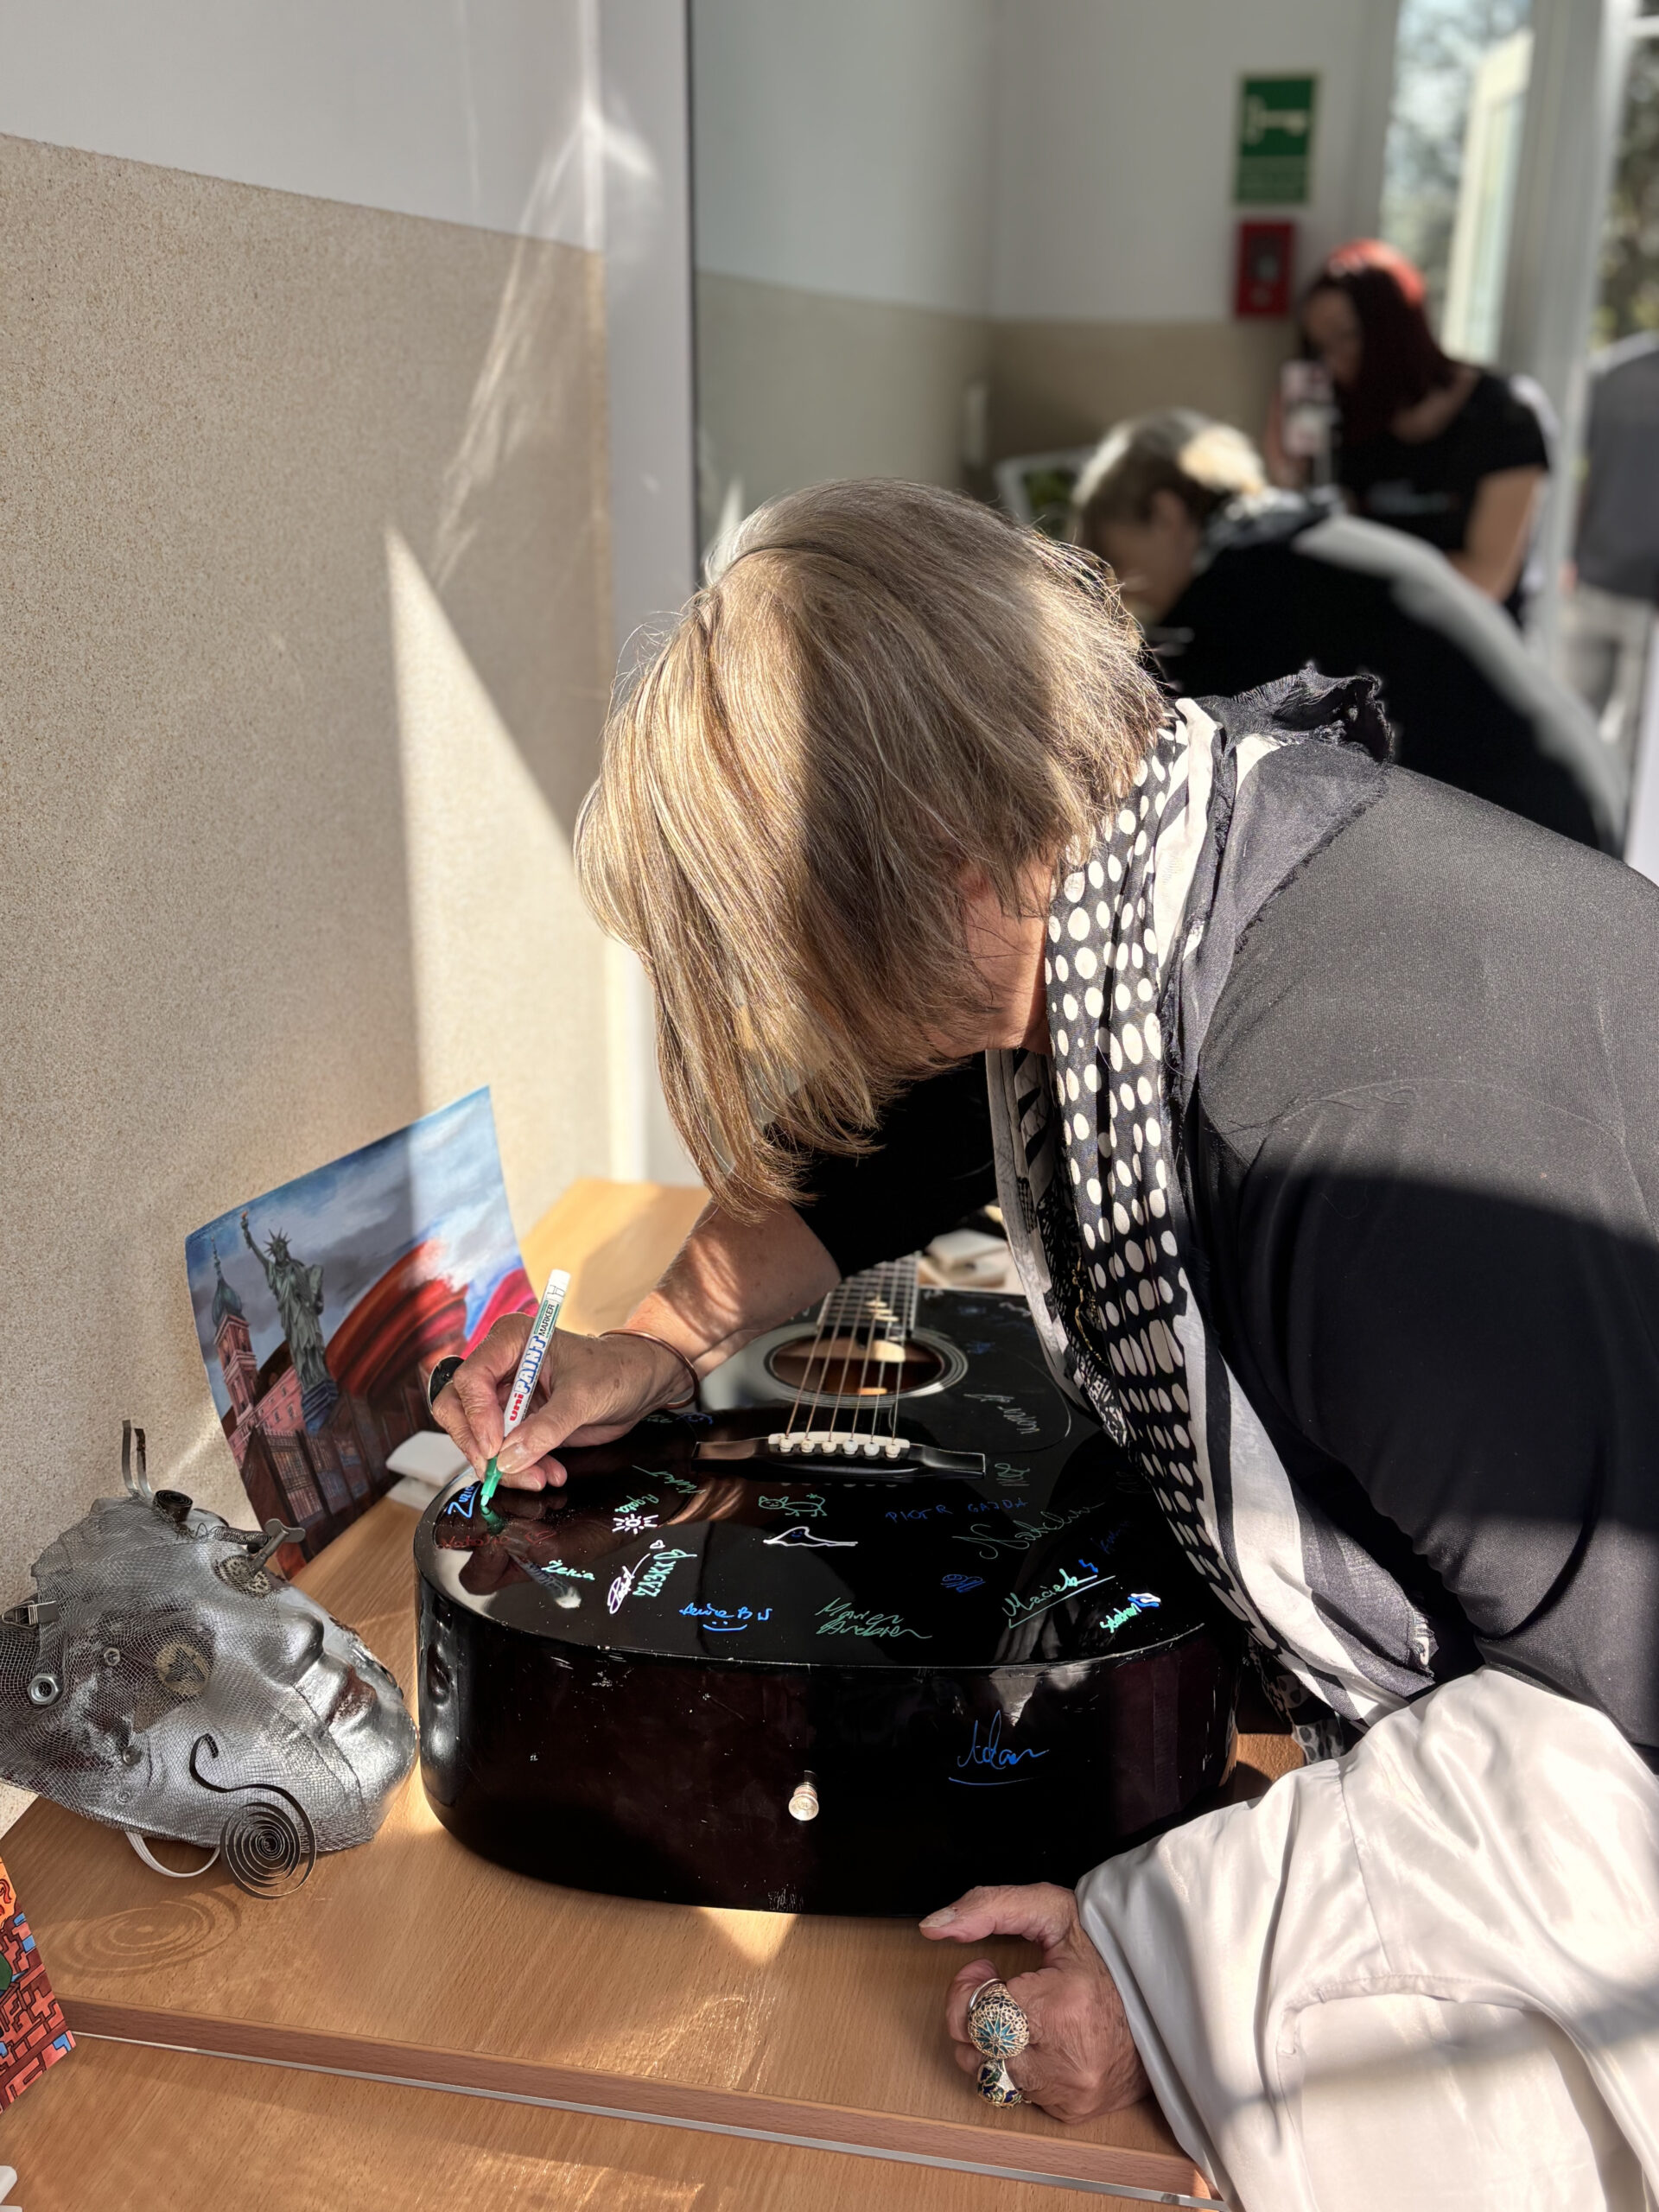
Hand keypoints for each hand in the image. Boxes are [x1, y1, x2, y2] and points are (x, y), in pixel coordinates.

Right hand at [430, 1318, 688, 1489]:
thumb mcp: (585, 1397)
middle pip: (459, 1410)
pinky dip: (518, 1468)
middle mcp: (499, 1365)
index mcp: (511, 1340)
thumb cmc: (616, 1371)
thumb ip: (547, 1428)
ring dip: (503, 1465)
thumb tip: (508, 1458)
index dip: (476, 1416)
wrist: (640, 1383)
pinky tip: (548, 1473)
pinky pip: (500, 1451)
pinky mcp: (515, 1421)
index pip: (470, 1378)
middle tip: (504, 1471)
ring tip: (543, 1477)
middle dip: (480, 1446)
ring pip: (476, 1437)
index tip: (496, 1448)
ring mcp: (504, 1395)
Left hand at [920, 1883, 1149, 2122]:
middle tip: (1002, 1989)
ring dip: (992, 2041)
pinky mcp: (1071, 2111)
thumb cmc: (1109, 1953)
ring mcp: (1069, 2092)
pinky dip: (1018, 2064)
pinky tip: (1041, 2037)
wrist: (1167, 1999)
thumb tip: (933, 1925)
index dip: (971, 1985)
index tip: (988, 1969)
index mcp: (1061, 2007)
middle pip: (973, 2049)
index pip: (975, 2011)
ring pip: (988, 2075)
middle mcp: (1064, 2060)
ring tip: (1021, 2012)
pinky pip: (1016, 2093)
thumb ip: (987, 1907)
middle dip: (975, 2014)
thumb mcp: (1052, 1909)